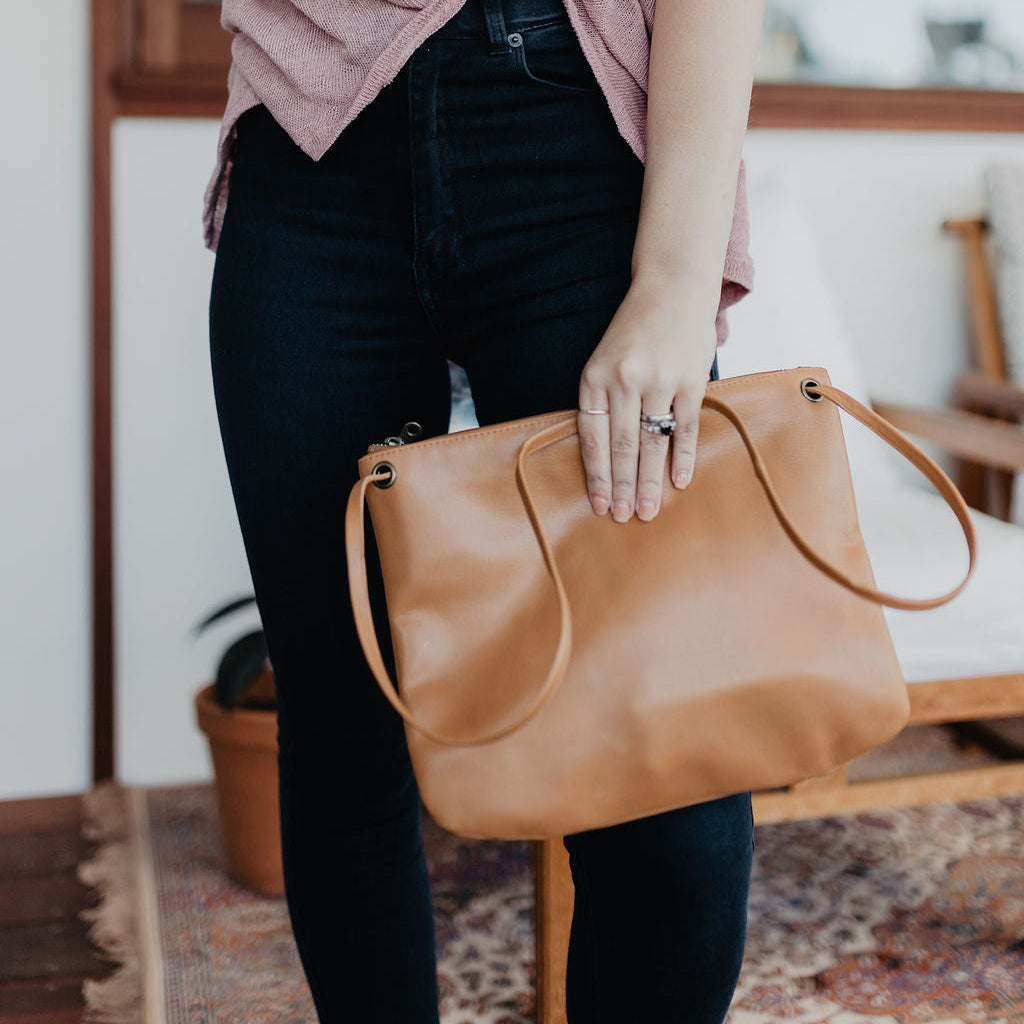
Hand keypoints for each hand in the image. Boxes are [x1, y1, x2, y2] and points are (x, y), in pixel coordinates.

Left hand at [577, 277, 718, 522]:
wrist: (672, 286)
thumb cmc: (633, 330)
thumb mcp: (603, 360)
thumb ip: (601, 402)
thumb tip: (602, 457)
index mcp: (595, 377)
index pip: (593, 438)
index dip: (597, 475)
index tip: (600, 505)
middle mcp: (625, 379)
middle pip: (622, 446)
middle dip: (623, 486)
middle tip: (624, 518)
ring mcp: (660, 378)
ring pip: (653, 442)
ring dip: (650, 481)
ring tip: (648, 510)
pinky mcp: (691, 378)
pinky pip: (685, 426)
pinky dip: (682, 457)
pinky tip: (678, 482)